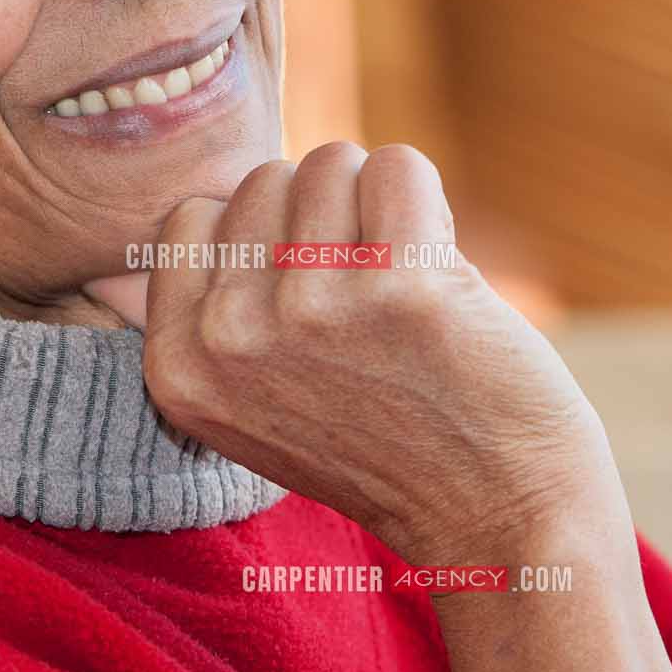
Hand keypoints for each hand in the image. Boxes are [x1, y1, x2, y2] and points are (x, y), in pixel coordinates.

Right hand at [127, 142, 611, 565]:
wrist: (493, 509)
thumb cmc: (382, 437)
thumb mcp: (253, 399)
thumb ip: (221, 306)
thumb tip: (233, 192)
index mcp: (178, 365)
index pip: (193, 217)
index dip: (260, 236)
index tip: (305, 292)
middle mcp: (231, 337)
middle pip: (265, 179)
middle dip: (322, 215)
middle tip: (364, 296)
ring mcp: (312, 308)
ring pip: (332, 162)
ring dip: (376, 205)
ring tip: (400, 285)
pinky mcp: (400, 284)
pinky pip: (400, 165)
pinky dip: (428, 200)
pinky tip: (439, 269)